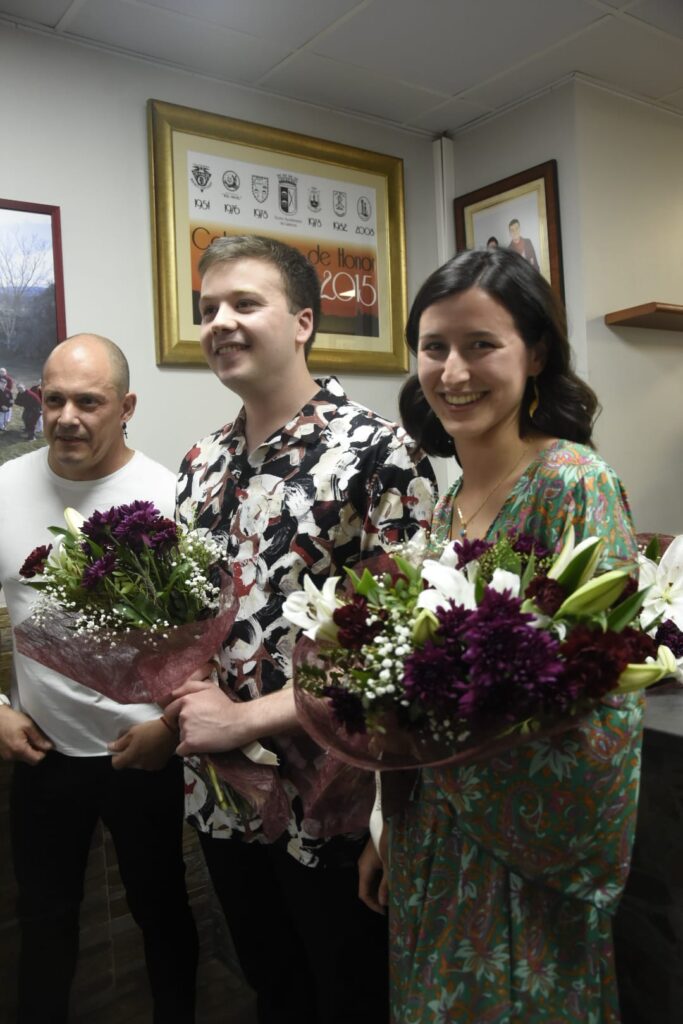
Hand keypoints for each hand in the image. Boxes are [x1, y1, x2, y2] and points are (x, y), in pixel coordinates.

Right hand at [0, 705, 52, 764]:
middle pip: (30, 760)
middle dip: (35, 751)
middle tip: (35, 739)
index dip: (43, 752)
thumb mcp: (28, 725)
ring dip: (27, 750)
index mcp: (19, 749)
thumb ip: (38, 738)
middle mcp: (12, 756)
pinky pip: (15, 755)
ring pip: (23, 758)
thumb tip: (49, 747)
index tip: (43, 743)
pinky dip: (19, 749)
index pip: (37, 760)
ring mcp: (6, 756)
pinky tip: (18, 739)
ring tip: (25, 737)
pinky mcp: (2, 754)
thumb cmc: (10, 719)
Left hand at [109, 718, 177, 770]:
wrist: (171, 730)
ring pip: (139, 764)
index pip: (116, 764)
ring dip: (139, 757)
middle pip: (128, 764)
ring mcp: (150, 767)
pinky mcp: (159, 766)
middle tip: (134, 744)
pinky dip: (149, 759)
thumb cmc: (150, 729)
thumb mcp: (132, 731)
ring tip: (145, 746)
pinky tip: (153, 749)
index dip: (116, 757)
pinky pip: (149, 764)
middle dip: (129, 756)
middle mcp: (139, 765)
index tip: (121, 749)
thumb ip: (120, 742)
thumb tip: (111, 747)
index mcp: (131, 757)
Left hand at [163, 680, 297, 755]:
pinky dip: (189, 750)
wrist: (239, 722)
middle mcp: (183, 714)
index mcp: (186, 700)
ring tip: (206, 735)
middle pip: (177, 724)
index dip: (178, 716)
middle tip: (202, 726)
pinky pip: (181, 750)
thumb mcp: (210, 688)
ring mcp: (186, 729)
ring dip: (190, 738)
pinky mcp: (190, 743)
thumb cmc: (226, 705)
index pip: (170, 710)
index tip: (191, 719)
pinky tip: (200, 747)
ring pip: (181, 737)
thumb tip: (176, 692)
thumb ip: (192, 686)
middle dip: (186, 726)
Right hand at [358, 836, 387, 914]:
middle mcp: (363, 866)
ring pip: (371, 881)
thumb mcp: (390, 866)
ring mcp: (368, 860)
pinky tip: (391, 882)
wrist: (388, 822)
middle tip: (391, 906)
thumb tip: (382, 903)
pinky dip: (381, 881)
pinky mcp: (373, 855)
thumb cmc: (389, 843)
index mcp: (364, 869)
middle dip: (377, 898)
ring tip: (393, 896)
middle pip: (366, 888)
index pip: (363, 894)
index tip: (385, 913)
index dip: (373, 905)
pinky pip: (374, 873)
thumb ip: (385, 885)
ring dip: (380, 889)